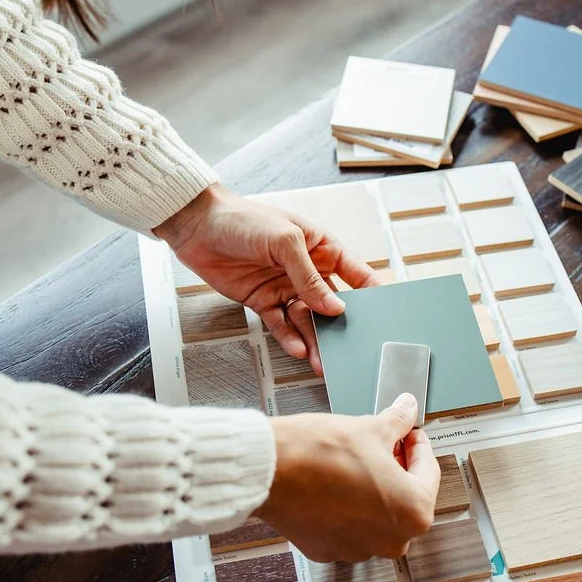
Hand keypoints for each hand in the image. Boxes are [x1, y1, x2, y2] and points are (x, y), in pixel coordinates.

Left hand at [155, 184, 380, 374]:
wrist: (198, 226)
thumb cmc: (244, 218)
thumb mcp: (285, 241)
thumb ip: (309, 276)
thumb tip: (334, 307)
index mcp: (321, 247)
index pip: (356, 274)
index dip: (372, 294)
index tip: (383, 316)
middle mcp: (307, 270)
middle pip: (332, 305)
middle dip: (341, 329)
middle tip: (350, 352)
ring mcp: (285, 287)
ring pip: (307, 320)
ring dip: (315, 341)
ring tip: (323, 363)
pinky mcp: (263, 301)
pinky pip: (281, 325)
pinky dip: (289, 338)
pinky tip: (299, 350)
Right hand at [255, 393, 439, 561]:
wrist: (268, 470)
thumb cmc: (316, 454)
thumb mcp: (370, 427)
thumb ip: (398, 421)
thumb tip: (407, 411)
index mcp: (412, 511)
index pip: (428, 471)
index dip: (417, 444)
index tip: (409, 432)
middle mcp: (390, 539)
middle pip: (405, 496)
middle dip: (397, 466)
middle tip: (386, 442)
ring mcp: (358, 548)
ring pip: (377, 513)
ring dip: (374, 487)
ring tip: (358, 459)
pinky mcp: (328, 549)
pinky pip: (349, 526)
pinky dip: (348, 505)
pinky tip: (338, 480)